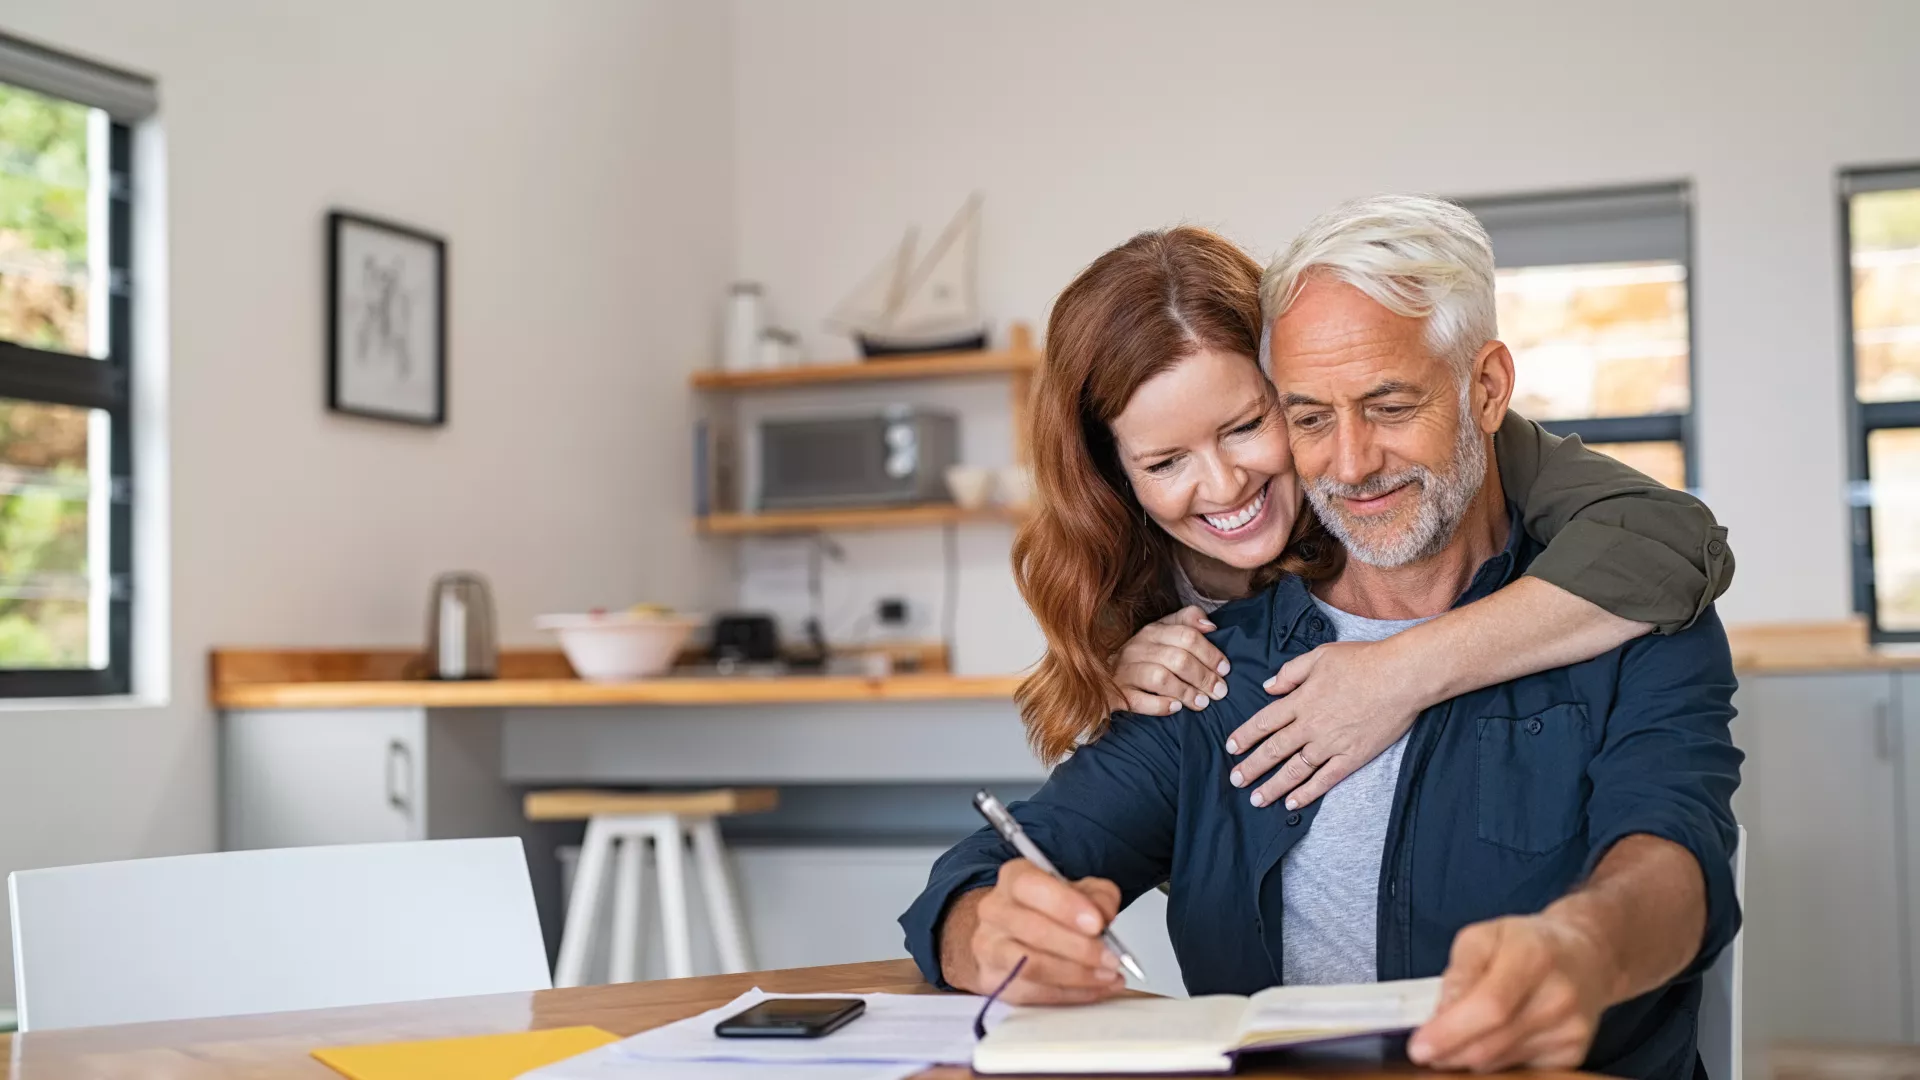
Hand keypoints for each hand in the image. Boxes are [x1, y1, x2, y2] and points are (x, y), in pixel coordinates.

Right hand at [939, 859, 1126, 1004]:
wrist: (1007, 934)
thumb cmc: (1046, 910)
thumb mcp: (1079, 891)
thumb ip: (1098, 896)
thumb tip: (1105, 916)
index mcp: (1015, 878)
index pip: (1031, 886)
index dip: (1065, 906)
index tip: (1097, 923)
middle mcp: (995, 910)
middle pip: (1033, 930)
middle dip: (1079, 948)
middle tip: (1111, 958)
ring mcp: (990, 947)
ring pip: (1031, 966)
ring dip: (1077, 975)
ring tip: (1107, 975)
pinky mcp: (994, 981)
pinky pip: (1034, 993)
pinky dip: (1071, 994)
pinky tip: (1095, 988)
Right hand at [1111, 605, 1229, 715]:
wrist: (1102, 678)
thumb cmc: (1143, 657)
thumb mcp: (1162, 633)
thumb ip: (1187, 622)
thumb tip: (1211, 626)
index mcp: (1152, 631)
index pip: (1187, 635)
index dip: (1210, 652)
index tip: (1225, 669)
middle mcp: (1137, 648)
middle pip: (1178, 658)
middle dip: (1203, 676)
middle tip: (1219, 692)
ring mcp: (1124, 671)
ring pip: (1160, 678)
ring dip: (1186, 692)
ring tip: (1202, 703)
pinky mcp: (1116, 694)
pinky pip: (1139, 700)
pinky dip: (1160, 705)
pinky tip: (1175, 708)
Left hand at [1224, 640, 1422, 808]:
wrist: (1402, 676)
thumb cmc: (1363, 661)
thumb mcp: (1320, 655)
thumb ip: (1291, 672)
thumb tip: (1268, 686)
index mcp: (1301, 700)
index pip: (1264, 722)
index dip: (1245, 736)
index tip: (1231, 747)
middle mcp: (1311, 725)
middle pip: (1274, 750)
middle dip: (1251, 767)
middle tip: (1235, 781)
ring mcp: (1331, 744)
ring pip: (1295, 770)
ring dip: (1273, 786)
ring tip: (1256, 799)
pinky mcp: (1352, 756)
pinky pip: (1324, 779)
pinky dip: (1307, 793)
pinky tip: (1292, 803)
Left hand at [1408, 914, 1619, 1071]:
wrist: (1587, 957)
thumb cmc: (1525, 942)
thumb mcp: (1482, 937)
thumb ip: (1459, 974)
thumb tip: (1439, 1017)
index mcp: (1533, 956)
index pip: (1489, 1006)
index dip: (1450, 1032)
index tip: (1419, 1048)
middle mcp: (1559, 996)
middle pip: (1493, 1043)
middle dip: (1450, 1053)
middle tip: (1426, 1051)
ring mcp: (1572, 1029)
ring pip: (1501, 1062)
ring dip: (1468, 1057)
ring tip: (1457, 1038)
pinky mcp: (1575, 1053)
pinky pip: (1520, 1070)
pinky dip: (1494, 1062)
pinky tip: (1489, 1042)